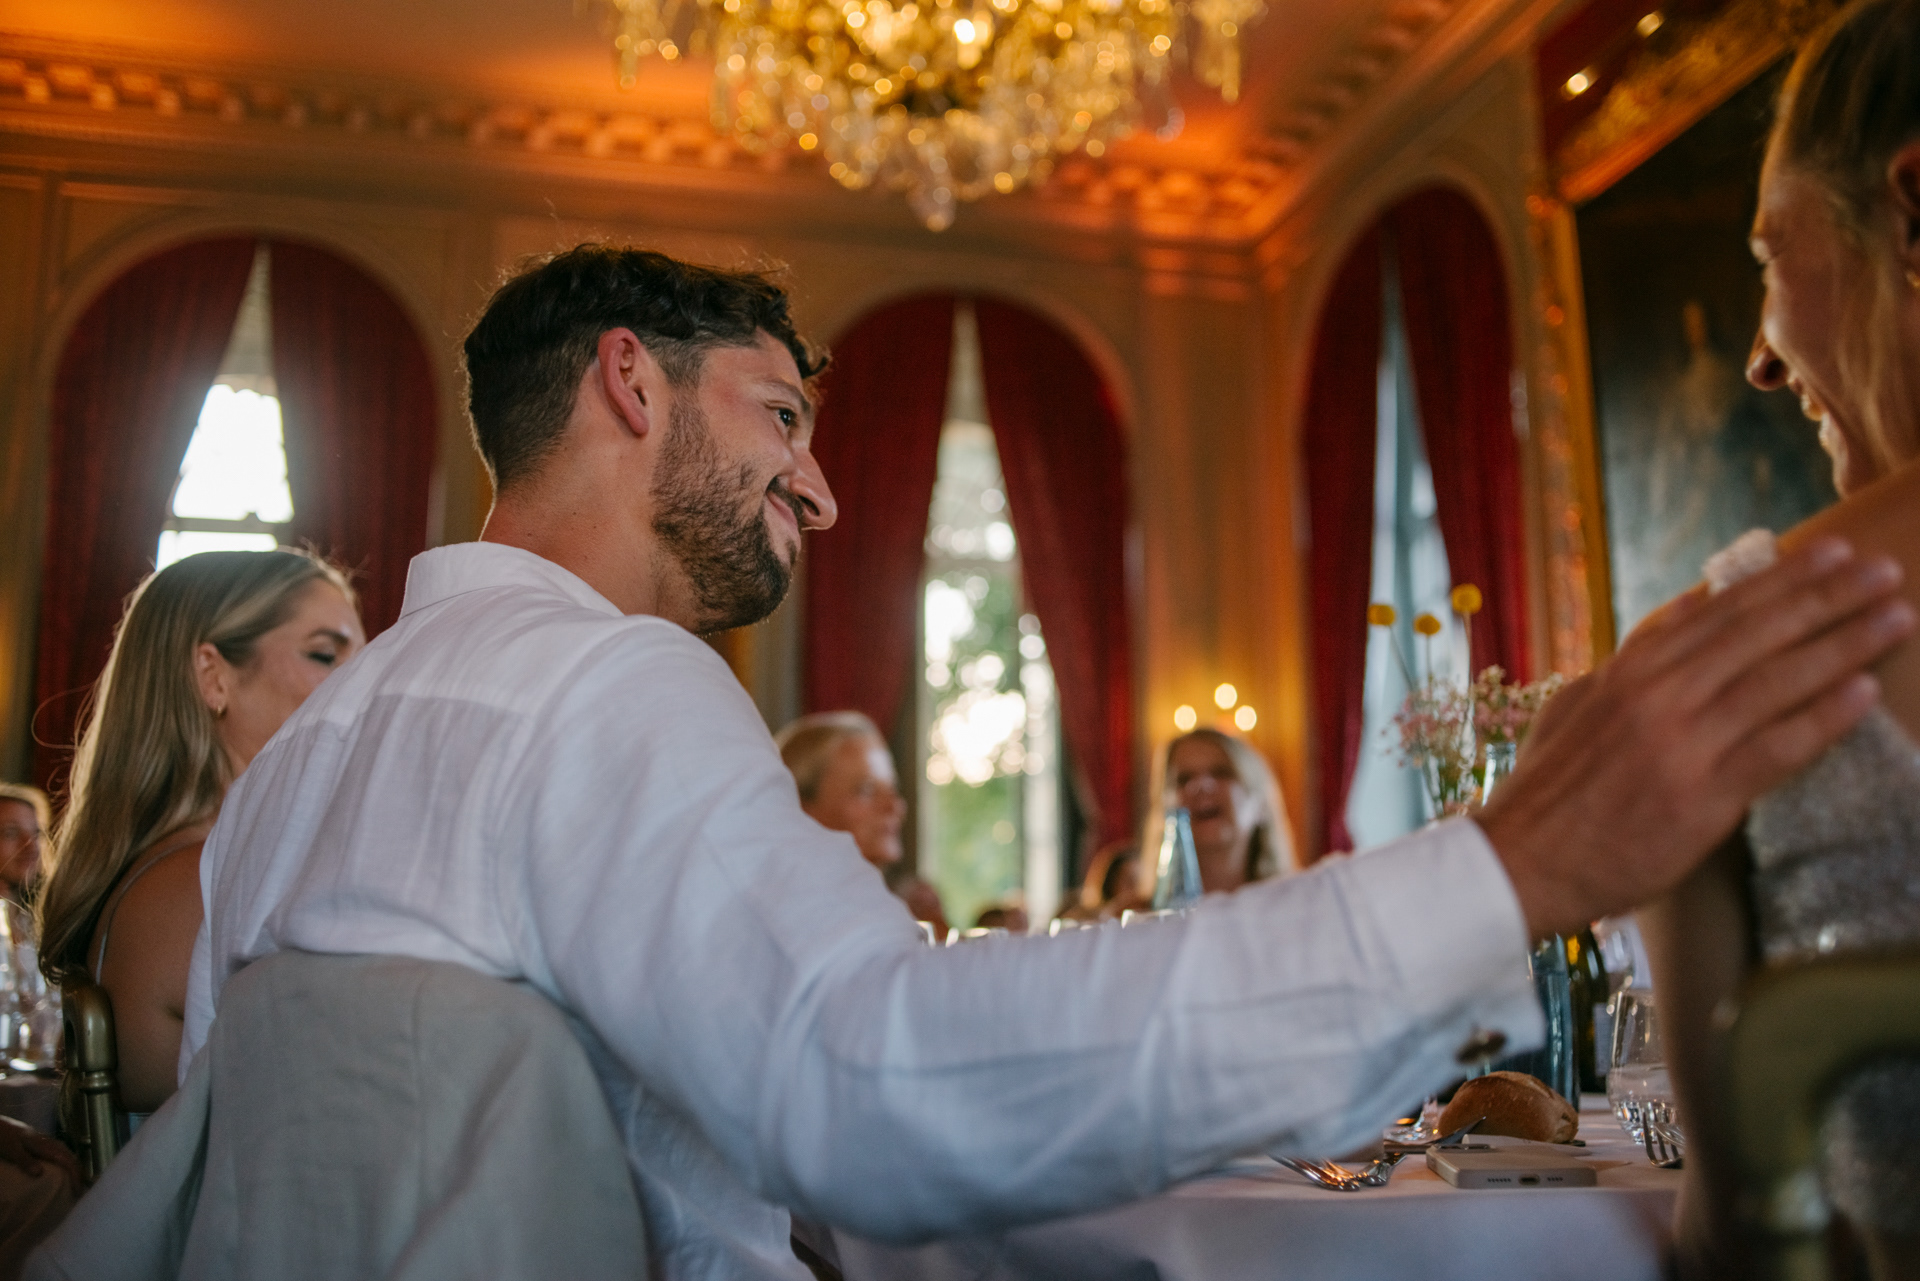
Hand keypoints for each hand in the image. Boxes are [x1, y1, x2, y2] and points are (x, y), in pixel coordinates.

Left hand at [0, 1114, 80, 1190]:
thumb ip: (25, 1160)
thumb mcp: (12, 1150)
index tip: (78, 1190)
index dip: (76, 1175)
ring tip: (78, 1183)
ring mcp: (50, 1143)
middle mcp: (52, 1144)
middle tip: (82, 1191)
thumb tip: (40, 1173)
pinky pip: (64, 1155)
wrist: (1, 1126)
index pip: (68, 1161)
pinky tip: (65, 1171)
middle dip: (81, 1174)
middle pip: (73, 1158)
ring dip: (76, 1169)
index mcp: (47, 1146)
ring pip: (70, 1156)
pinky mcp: (46, 1145)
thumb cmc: (5, 1138)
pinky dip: (69, 1165)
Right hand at [1477, 537, 1913, 937]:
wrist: (1521, 862)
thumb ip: (1633, 659)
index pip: (1716, 611)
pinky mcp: (1700, 798)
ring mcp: (1680, 745)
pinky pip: (1775, 750)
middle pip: (1756, 635)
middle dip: (1825, 598)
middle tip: (1881, 570)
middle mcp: (1657, 696)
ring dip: (1842, 646)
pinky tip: (1863, 694)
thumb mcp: (1578, 704)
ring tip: (1894, 618)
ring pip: (1774, 683)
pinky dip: (1821, 719)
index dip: (1777, 578)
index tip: (1826, 552)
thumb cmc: (1549, 789)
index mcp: (1628, 670)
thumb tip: (1684, 611)